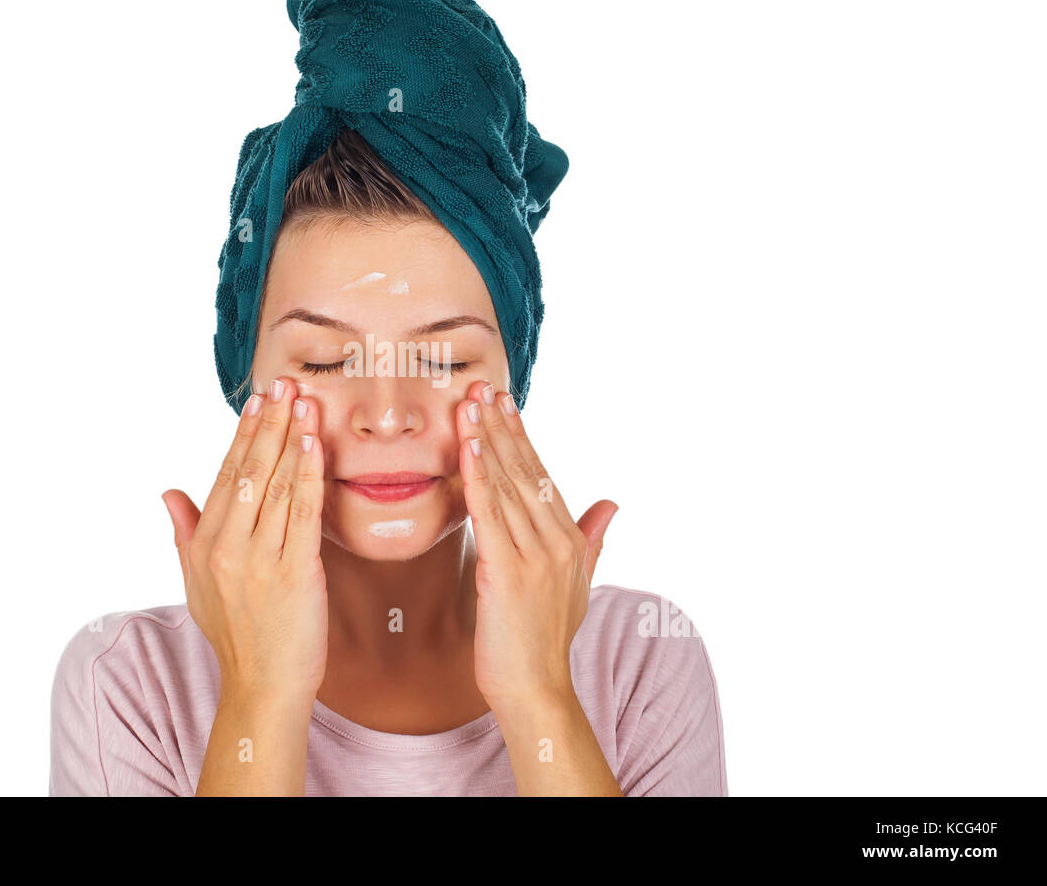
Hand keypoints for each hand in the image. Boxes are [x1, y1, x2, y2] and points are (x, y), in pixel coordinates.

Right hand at [161, 376, 327, 704]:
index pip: (226, 476)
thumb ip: (184, 533)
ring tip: (304, 402)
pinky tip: (314, 444)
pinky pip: (303, 513)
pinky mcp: (293, 572)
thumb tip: (168, 492)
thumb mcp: (197, 584)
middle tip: (285, 384)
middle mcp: (226, 547)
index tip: (258, 400)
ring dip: (291, 438)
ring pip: (277, 485)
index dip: (243, 434)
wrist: (262, 687)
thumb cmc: (236, 636)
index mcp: (204, 545)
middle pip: (250, 471)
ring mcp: (259, 560)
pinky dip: (308, 474)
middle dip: (269, 423)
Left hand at [457, 380, 617, 709]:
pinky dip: (477, 476)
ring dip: (484, 440)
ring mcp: (534, 556)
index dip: (520, 437)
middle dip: (500, 427)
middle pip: (524, 471)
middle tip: (481, 387)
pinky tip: (465, 448)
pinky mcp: (507, 571)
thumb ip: (593, 539)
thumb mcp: (578, 585)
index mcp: (569, 541)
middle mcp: (556, 542)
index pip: (542, 476)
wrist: (537, 690)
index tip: (503, 403)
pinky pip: (489, 513)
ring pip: (505, 485)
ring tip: (468, 404)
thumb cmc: (546, 641)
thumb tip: (612, 503)